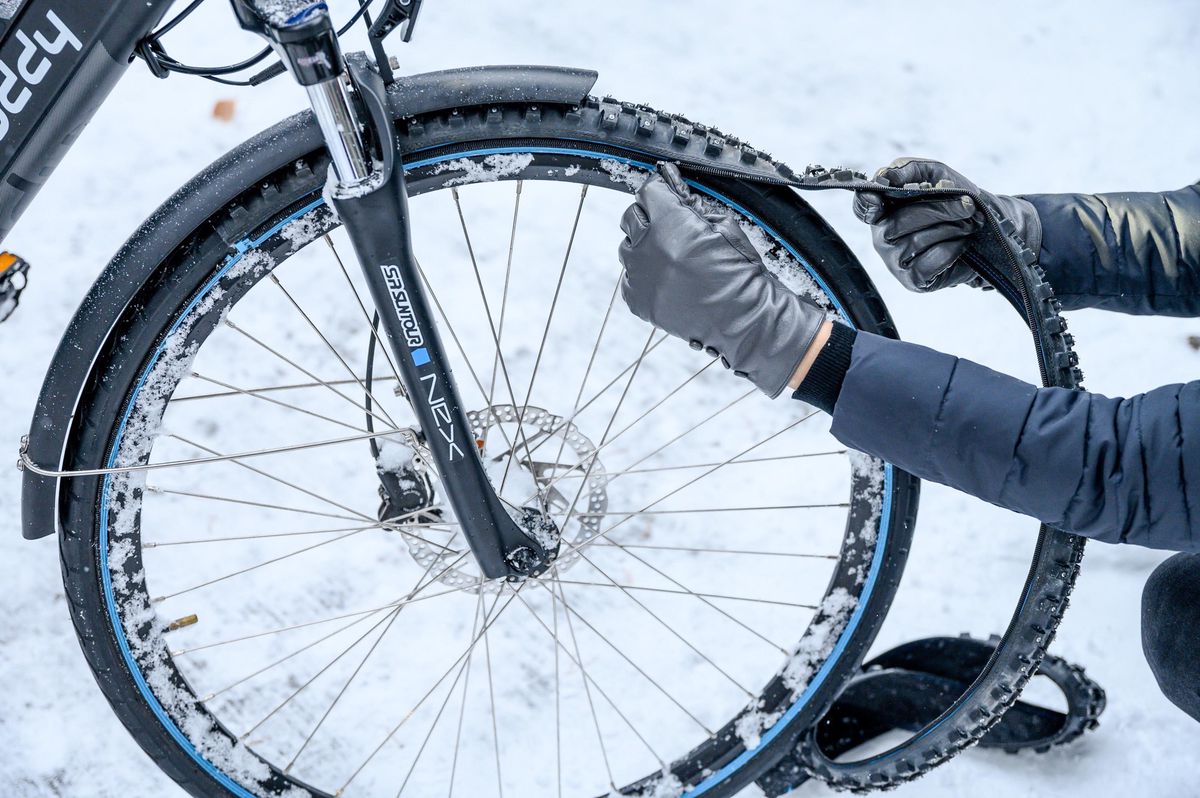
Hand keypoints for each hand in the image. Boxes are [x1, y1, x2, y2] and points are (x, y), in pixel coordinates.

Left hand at [617, 162, 827, 397]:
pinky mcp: (638, 300)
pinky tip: (667, 281)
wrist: (744, 319)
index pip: (648, 191)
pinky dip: (643, 277)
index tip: (666, 193)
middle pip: (630, 217)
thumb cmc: (740, 271)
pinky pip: (630, 279)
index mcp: (670, 222)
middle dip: (648, 216)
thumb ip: (692, 202)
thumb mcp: (723, 225)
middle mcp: (647, 247)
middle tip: (669, 227)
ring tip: (671, 259)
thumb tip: (672, 182)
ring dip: (644, 248)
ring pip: (627, 249)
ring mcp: (639, 276)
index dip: (659, 190)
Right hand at [853, 158, 1040, 291]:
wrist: (985, 225)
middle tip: (967, 206)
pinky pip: (933, 259)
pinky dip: (954, 247)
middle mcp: (882, 236)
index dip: (866, 204)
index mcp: (883, 209)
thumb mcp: (934, 173)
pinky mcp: (913, 279)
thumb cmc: (953, 197)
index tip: (878, 198)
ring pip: (918, 240)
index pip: (862, 208)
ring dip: (952, 227)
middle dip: (940, 209)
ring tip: (968, 223)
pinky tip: (961, 243)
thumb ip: (907, 169)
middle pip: (899, 221)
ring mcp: (895, 261)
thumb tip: (886, 175)